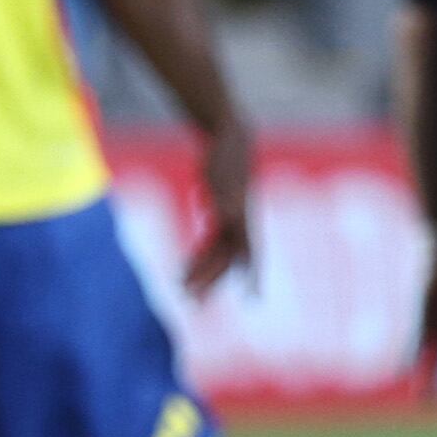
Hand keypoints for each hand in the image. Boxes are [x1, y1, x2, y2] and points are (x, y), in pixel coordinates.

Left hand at [184, 121, 256, 292]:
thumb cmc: (227, 155)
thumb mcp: (222, 175)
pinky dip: (201, 253)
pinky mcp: (219, 213)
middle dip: (209, 279)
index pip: (248, 253)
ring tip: (182, 286)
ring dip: (201, 269)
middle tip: (190, 299)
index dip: (253, 276)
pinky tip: (190, 264)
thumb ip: (224, 197)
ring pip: (216, 252)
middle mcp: (239, 223)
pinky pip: (210, 240)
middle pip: (225, 258)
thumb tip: (221, 215)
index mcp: (243, 218)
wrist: (229, 137)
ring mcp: (230, 219)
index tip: (252, 299)